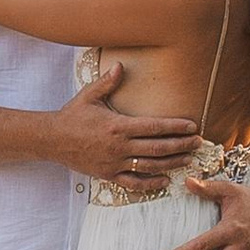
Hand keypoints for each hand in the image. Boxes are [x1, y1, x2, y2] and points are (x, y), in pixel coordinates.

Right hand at [48, 63, 199, 185]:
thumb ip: (108, 83)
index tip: (192, 126)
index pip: (154, 127)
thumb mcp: (89, 96)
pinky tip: (164, 181)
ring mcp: (114, 162)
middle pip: (158, 148)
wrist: (52, 139)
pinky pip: (133, 182)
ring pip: (150, 166)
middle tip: (198, 143)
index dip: (175, 127)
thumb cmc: (72, 116)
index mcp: (118, 125)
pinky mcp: (108, 175)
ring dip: (171, 163)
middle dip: (181, 145)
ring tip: (187, 160)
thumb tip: (120, 66)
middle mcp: (119, 146)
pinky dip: (150, 183)